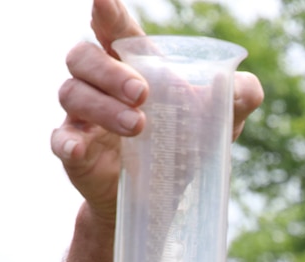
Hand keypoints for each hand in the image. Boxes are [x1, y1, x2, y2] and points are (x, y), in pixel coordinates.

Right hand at [51, 0, 262, 224]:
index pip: (115, 30)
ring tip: (139, 126)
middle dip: (109, 71)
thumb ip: (237, 98)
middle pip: (84, 57)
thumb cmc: (186, 145)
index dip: (107, 13)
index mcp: (134, 65)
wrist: (161, 200)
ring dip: (103, 107)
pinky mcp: (76, 153)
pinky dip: (67, 142)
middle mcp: (101, 84)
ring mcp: (84, 117)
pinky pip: (60, 140)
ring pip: (73, 94)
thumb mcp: (218, 121)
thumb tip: (245, 87)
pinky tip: (80, 148)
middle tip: (142, 93)